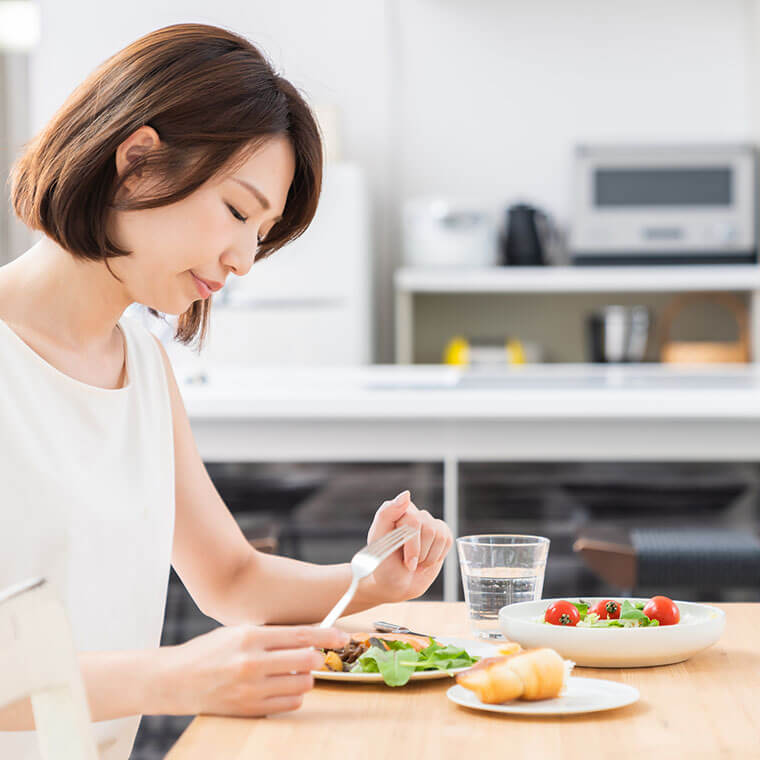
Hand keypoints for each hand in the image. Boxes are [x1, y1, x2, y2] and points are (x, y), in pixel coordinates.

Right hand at [160, 624, 348, 716]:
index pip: (300, 634)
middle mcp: (252, 662)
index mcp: (250, 636)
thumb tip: (308, 635)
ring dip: (305, 678)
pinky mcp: (250, 709)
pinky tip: (283, 686)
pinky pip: (290, 703)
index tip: (341, 636)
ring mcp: (251, 689)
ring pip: (302, 684)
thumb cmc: (210, 651)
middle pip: (307, 660)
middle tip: (315, 656)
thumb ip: (271, 634)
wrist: (176, 680)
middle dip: (318, 658)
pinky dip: (294, 695)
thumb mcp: (238, 632)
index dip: (327, 635)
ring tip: (293, 672)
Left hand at [365, 491, 452, 602]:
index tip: (407, 562)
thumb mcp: (378, 540)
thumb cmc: (383, 563)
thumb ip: (386, 513)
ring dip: (427, 557)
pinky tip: (426, 560)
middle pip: (427, 528)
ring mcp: (429, 523)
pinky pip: (446, 540)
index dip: (411, 545)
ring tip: (416, 562)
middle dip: (418, 552)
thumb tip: (406, 494)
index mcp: (397, 511)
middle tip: (408, 564)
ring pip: (438, 535)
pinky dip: (436, 557)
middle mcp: (415, 514)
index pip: (412, 520)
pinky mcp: (441, 534)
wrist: (395, 584)